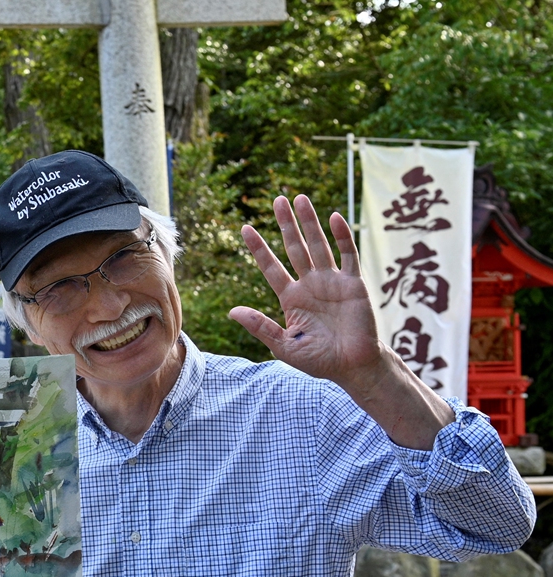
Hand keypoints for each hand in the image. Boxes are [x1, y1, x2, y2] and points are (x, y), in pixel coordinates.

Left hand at [229, 195, 387, 389]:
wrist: (353, 367)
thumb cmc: (319, 360)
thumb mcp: (284, 345)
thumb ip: (260, 326)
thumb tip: (232, 311)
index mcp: (291, 298)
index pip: (271, 267)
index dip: (259, 248)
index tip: (245, 228)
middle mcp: (309, 284)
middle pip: (294, 248)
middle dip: (286, 224)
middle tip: (277, 199)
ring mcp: (331, 281)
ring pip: (318, 245)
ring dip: (309, 222)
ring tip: (299, 198)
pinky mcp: (354, 283)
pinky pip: (347, 255)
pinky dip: (341, 236)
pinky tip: (333, 217)